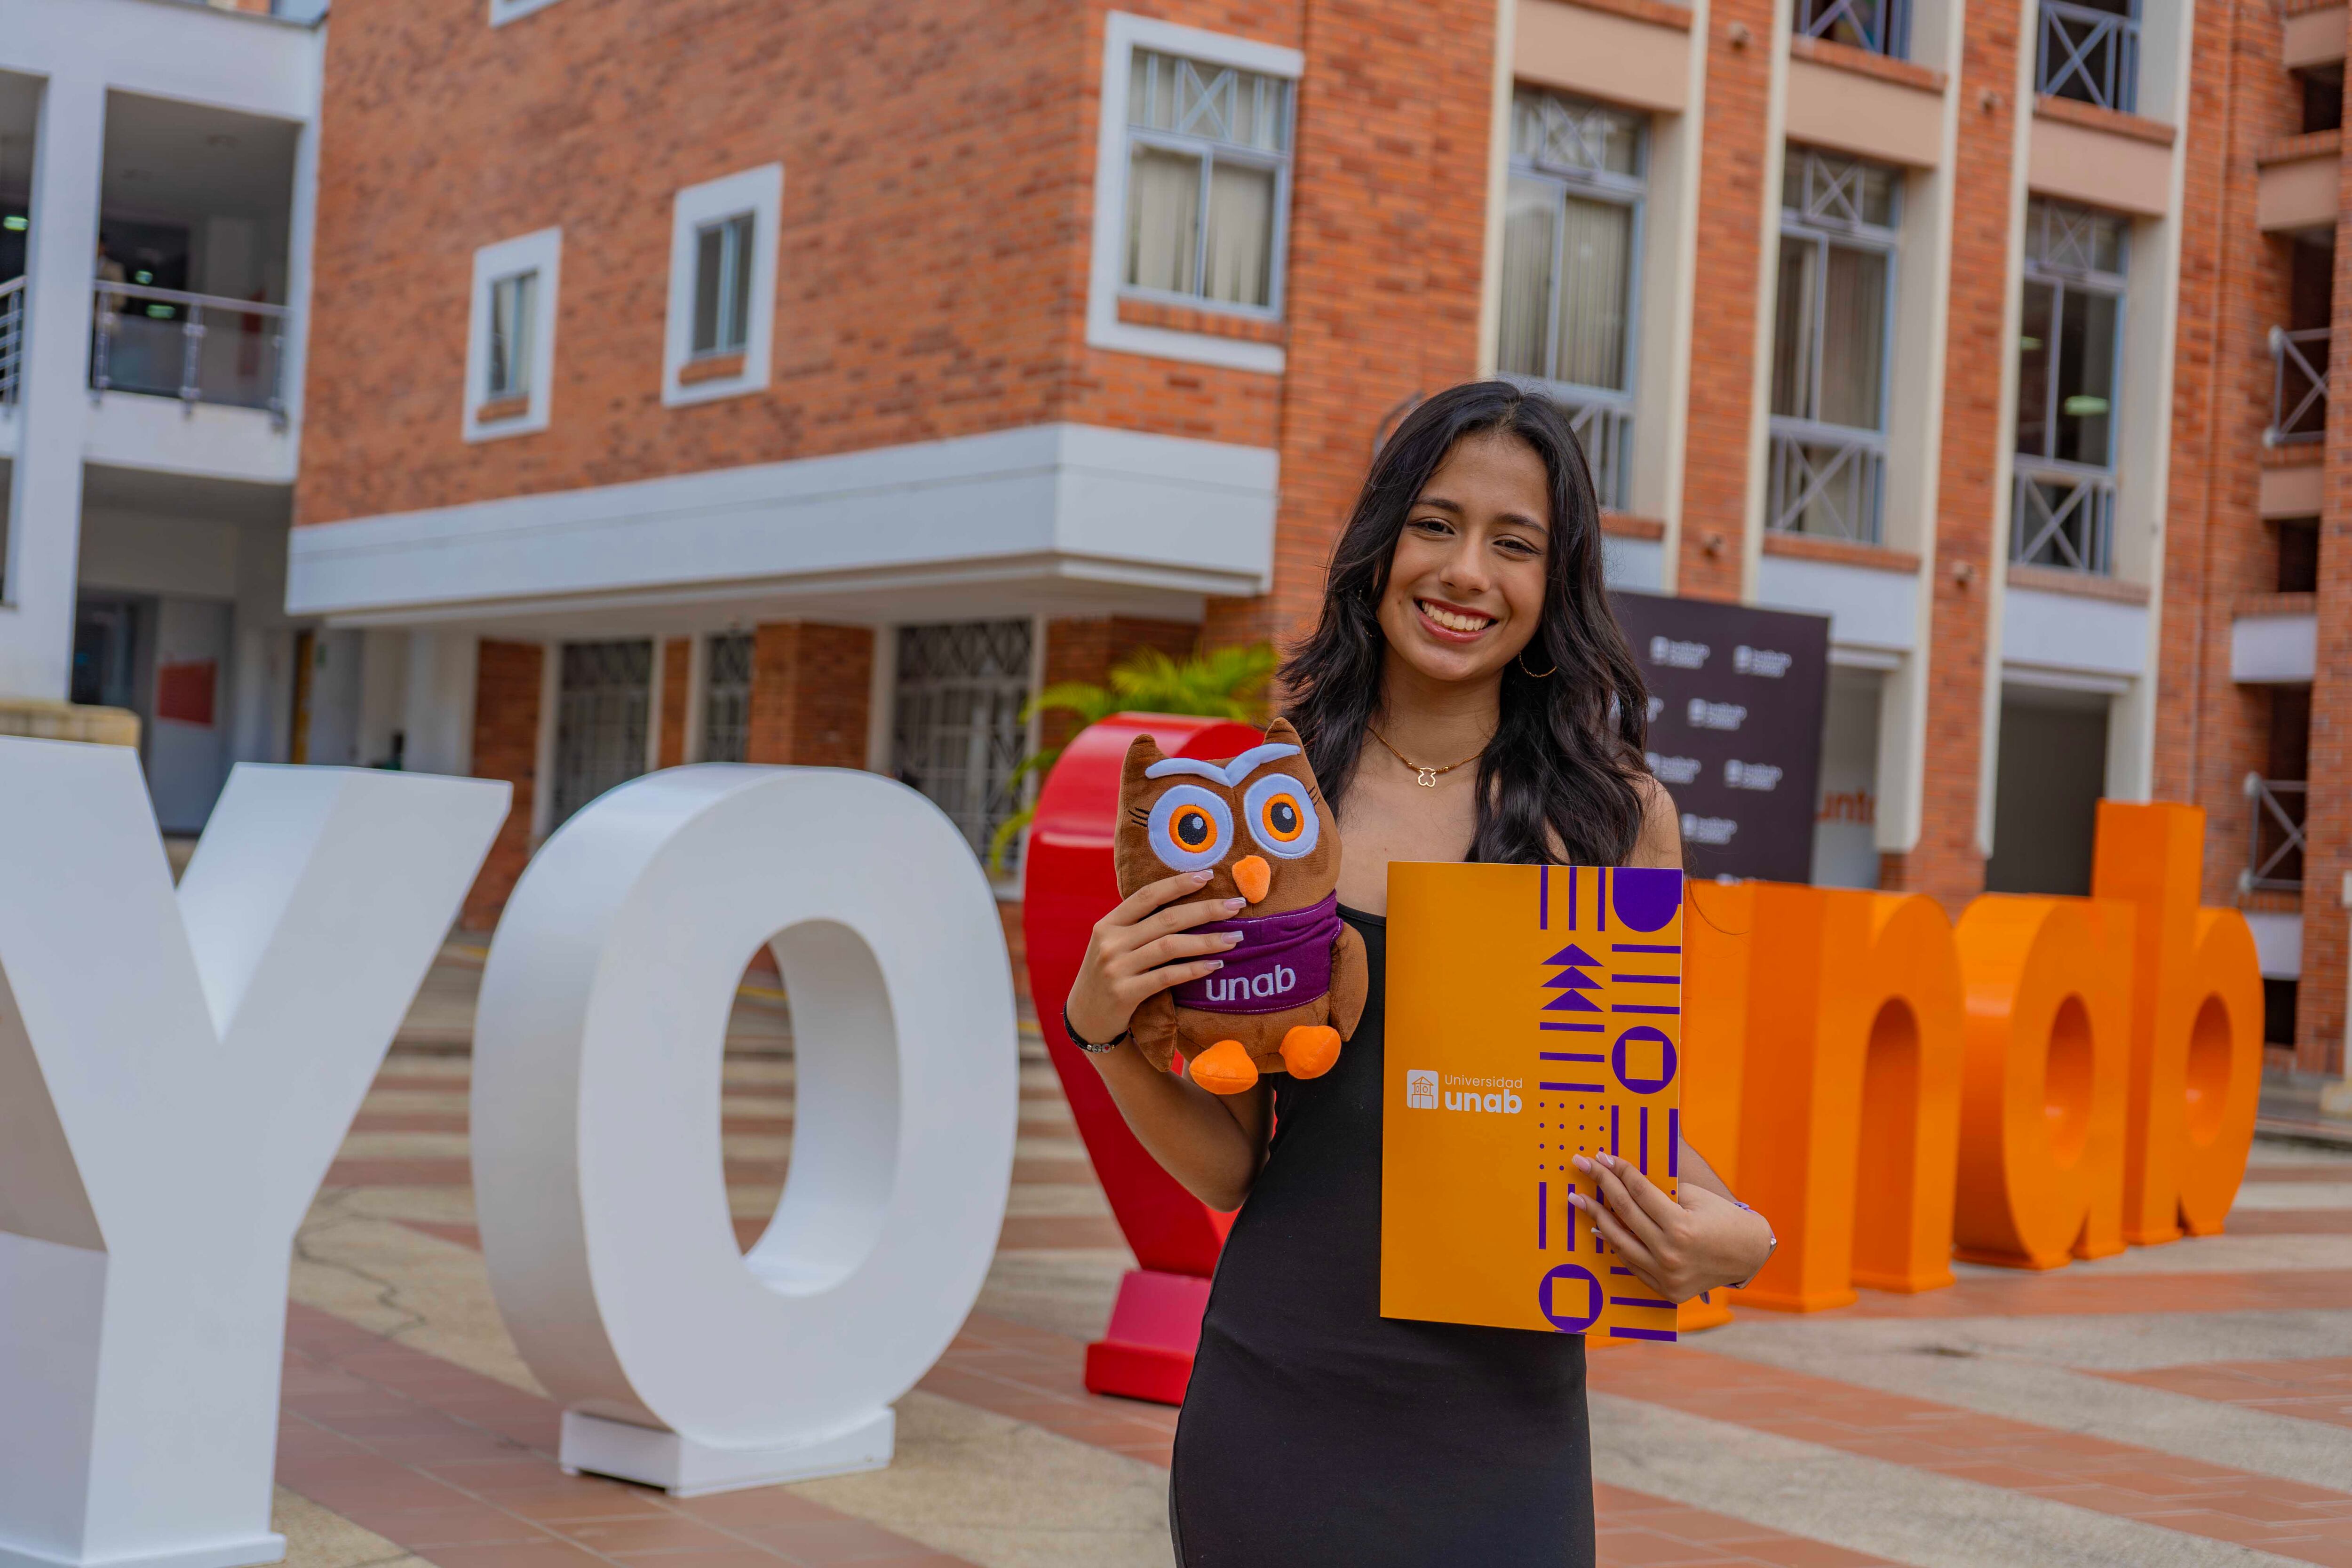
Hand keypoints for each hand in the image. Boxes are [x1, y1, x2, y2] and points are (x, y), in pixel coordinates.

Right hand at [1065, 870, 1244, 1046]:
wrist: (1086, 1019)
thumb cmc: (1109, 976)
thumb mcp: (1114, 944)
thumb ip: (1138, 926)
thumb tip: (1185, 903)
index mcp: (1108, 924)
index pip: (1146, 895)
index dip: (1178, 883)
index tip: (1208, 875)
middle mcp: (1110, 942)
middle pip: (1166, 919)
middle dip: (1206, 909)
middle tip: (1237, 906)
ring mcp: (1116, 968)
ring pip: (1170, 946)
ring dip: (1207, 941)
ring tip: (1235, 938)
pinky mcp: (1125, 993)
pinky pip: (1167, 977)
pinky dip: (1193, 969)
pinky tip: (1215, 965)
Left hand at [1568, 1152, 1773, 1302]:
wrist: (1748, 1255)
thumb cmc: (1723, 1218)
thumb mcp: (1695, 1197)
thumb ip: (1660, 1190)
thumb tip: (1623, 1175)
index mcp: (1680, 1227)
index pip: (1639, 1192)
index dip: (1619, 1171)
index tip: (1601, 1156)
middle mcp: (1670, 1253)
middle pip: (1624, 1213)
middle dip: (1600, 1186)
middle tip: (1581, 1167)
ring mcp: (1666, 1275)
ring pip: (1620, 1242)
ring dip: (1597, 1218)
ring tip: (1580, 1200)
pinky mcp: (1665, 1290)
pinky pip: (1632, 1264)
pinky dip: (1616, 1244)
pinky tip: (1602, 1228)